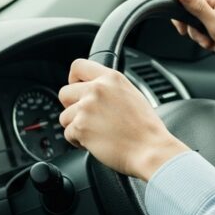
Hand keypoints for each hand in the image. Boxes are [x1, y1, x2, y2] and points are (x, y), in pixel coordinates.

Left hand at [58, 59, 189, 180]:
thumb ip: (110, 88)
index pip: (78, 66)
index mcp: (111, 78)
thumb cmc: (146, 127)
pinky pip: (68, 134)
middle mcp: (97, 89)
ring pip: (64, 116)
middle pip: (64, 93)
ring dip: (76, 126)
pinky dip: (78, 141)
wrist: (150, 148)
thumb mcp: (132, 94)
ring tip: (95, 132)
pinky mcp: (80, 127)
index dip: (74, 79)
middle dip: (72, 106)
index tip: (76, 88)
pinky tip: (96, 141)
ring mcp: (86, 108)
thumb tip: (94, 90)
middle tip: (87, 116)